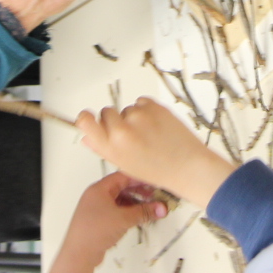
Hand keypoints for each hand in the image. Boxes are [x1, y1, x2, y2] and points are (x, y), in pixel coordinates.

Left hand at [61, 171, 169, 260]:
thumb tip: (160, 208)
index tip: (154, 182)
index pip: (123, 176)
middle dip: (139, 193)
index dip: (140, 179)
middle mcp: (96, 196)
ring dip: (135, 204)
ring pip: (120, 201)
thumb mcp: (124, 219)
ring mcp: (96, 209)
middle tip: (155, 197)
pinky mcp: (98, 221)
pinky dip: (128, 214)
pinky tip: (138, 219)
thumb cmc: (94, 232)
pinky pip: (116, 212)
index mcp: (99, 189)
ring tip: (149, 210)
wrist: (79, 254)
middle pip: (122, 188)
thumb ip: (144, 212)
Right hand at [76, 98, 235, 207]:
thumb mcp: (124, 165)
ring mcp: (139, 116)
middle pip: (106, 112)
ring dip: (134, 117)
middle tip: (131, 134)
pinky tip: (157, 126)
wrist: (188, 166)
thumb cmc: (158, 170)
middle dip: (115, 120)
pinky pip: (142, 102)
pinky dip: (147, 111)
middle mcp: (122, 130)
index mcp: (111, 147)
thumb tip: (87, 137)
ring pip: (127, 108)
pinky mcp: (154, 107)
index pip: (85, 120)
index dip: (86, 117)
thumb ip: (103, 148)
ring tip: (149, 134)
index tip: (89, 117)